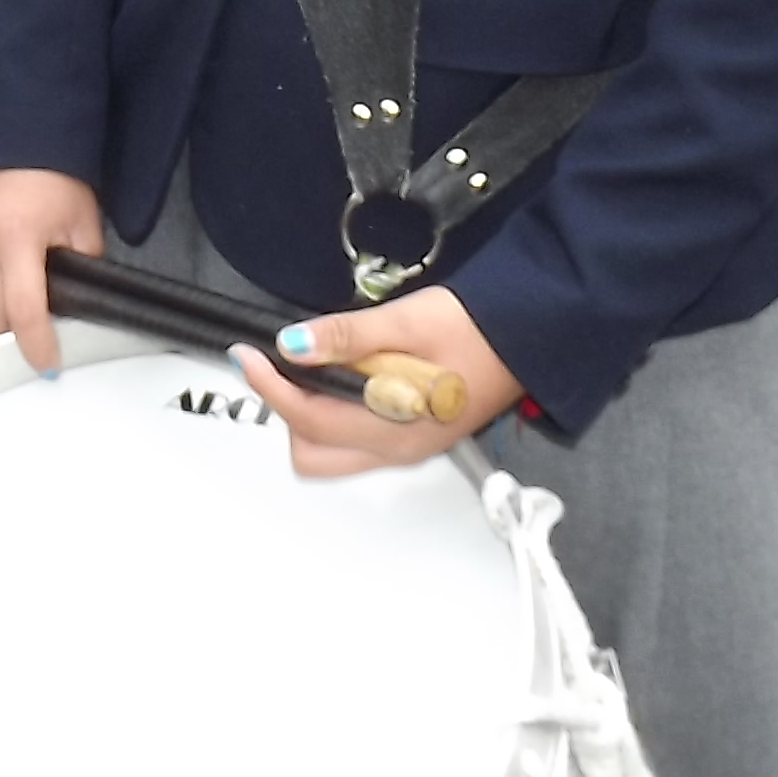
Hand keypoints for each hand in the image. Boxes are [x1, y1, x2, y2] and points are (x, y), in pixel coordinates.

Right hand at [0, 169, 106, 372]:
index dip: (36, 346)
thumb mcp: (83, 224)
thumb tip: (73, 309)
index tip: (47, 365)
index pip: (23, 311)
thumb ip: (80, 269)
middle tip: (33, 328)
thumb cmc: (55, 181)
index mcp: (19, 237)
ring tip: (8, 312)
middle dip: (13, 334)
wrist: (19, 138)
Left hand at [235, 281, 514, 478]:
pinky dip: (334, 414)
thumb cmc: (476, 328)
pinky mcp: (415, 436)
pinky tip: (340, 377)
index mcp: (392, 429)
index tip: (246, 355)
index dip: (268, 385)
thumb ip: (345, 335)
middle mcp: (396, 451)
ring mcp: (407, 448)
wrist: (530, 336)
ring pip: (332, 453)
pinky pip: (356, 441)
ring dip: (309, 416)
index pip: (307, 419)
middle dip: (287, 412)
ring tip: (310, 366)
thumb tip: (291, 345)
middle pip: (312, 454)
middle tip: (281, 364)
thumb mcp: (404, 322)